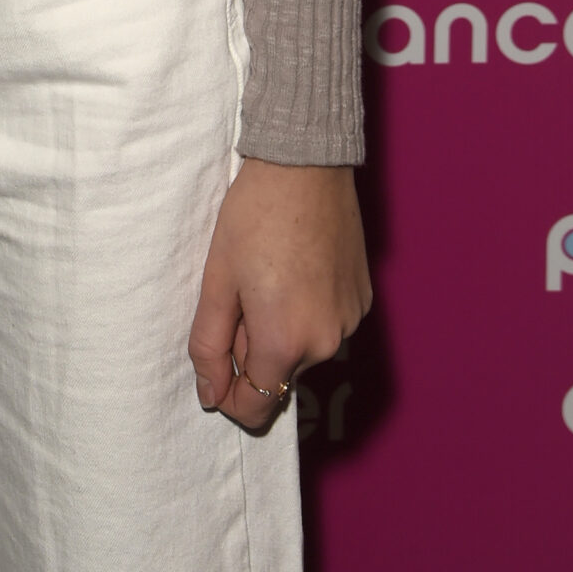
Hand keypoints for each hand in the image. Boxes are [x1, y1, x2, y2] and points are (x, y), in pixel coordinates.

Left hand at [188, 160, 371, 430]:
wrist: (305, 165)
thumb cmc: (254, 217)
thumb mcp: (218, 280)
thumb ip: (209, 345)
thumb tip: (210, 394)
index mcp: (285, 342)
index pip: (257, 406)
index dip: (229, 398)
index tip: (212, 370)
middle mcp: (327, 342)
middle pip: (278, 374)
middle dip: (250, 349)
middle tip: (238, 293)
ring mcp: (350, 322)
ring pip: (301, 349)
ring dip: (278, 330)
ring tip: (265, 274)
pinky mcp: (362, 300)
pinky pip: (325, 325)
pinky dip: (304, 312)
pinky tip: (292, 268)